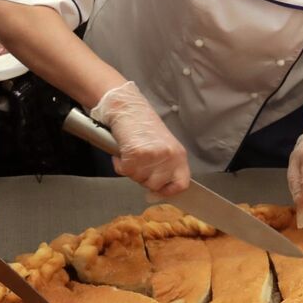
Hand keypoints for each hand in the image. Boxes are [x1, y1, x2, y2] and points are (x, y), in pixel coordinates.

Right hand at [92, 81, 190, 196]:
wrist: (128, 108)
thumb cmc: (143, 126)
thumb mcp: (163, 147)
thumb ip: (164, 169)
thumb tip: (155, 194)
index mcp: (179, 155)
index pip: (182, 184)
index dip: (168, 191)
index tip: (157, 192)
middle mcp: (169, 156)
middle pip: (155, 185)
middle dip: (143, 178)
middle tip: (138, 162)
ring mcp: (153, 156)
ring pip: (138, 180)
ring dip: (130, 170)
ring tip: (131, 152)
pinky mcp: (136, 154)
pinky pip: (125, 171)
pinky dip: (119, 164)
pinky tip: (123, 151)